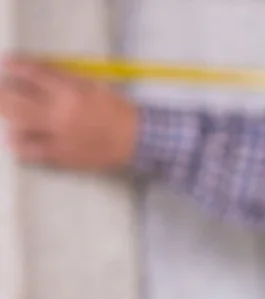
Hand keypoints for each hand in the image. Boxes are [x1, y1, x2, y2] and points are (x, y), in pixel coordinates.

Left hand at [0, 55, 137, 169]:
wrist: (137, 140)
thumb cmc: (118, 112)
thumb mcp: (93, 86)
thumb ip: (65, 80)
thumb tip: (37, 75)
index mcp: (72, 92)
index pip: (32, 73)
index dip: (15, 65)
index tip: (7, 63)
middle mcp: (61, 113)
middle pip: (14, 98)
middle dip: (3, 90)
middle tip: (3, 88)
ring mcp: (58, 135)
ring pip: (16, 122)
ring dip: (8, 114)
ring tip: (9, 110)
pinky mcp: (60, 155)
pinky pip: (27, 150)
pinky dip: (17, 142)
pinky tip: (16, 136)